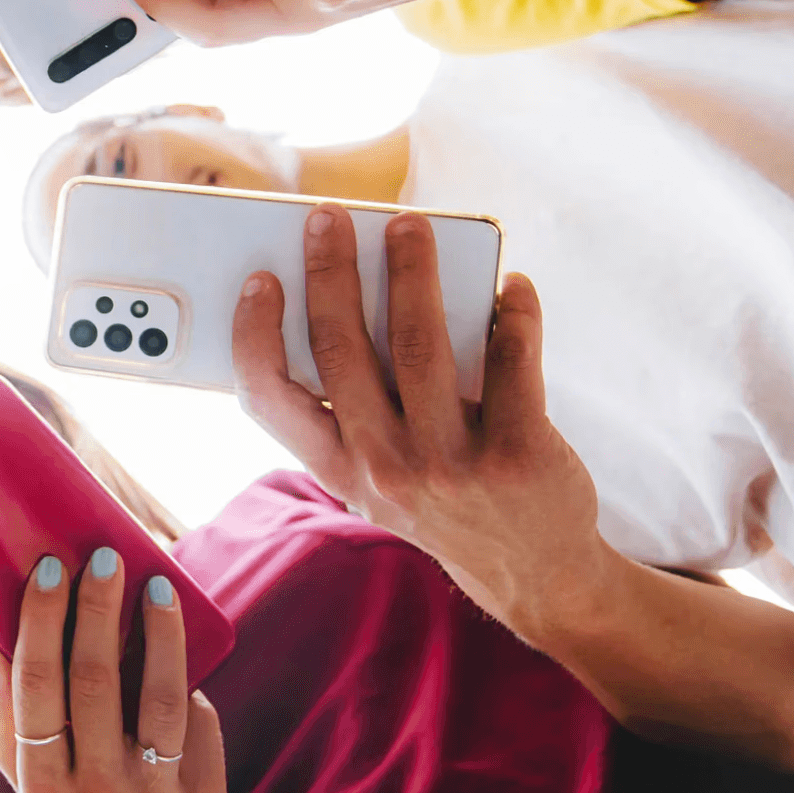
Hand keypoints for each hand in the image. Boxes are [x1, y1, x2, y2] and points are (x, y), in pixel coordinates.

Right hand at [0, 550, 225, 792]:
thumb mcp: (23, 774)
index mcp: (42, 787)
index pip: (37, 691)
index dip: (43, 624)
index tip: (51, 569)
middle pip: (96, 685)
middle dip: (99, 611)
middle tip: (104, 558)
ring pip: (161, 697)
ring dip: (160, 630)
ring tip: (156, 584)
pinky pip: (197, 724)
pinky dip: (186, 678)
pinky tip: (178, 645)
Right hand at [230, 205, 609, 624]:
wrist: (537, 574)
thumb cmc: (449, 506)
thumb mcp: (379, 482)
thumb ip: (356, 415)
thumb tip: (348, 304)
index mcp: (343, 470)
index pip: (271, 399)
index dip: (256, 334)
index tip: (260, 280)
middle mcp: (387, 468)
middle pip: (343, 349)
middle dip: (331, 271)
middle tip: (330, 218)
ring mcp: (453, 463)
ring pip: (421, 341)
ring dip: (413, 271)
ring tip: (411, 227)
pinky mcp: (520, 453)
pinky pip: (512, 360)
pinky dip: (514, 313)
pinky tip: (513, 287)